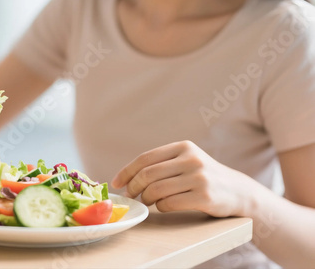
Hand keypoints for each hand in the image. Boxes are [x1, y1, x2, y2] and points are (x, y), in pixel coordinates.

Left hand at [111, 140, 252, 216]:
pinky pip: (169, 203)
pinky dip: (160, 207)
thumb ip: (162, 163)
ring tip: (147, 201)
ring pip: (156, 190)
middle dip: (133, 187)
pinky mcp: (204, 197)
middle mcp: (191, 159)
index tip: (116, 183)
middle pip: (148, 174)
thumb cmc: (203, 176)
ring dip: (146, 198)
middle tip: (130, 195)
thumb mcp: (187, 160)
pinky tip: (163, 206)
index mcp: (183, 147)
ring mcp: (199, 178)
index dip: (127, 171)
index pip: (145, 158)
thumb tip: (127, 176)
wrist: (238, 191)